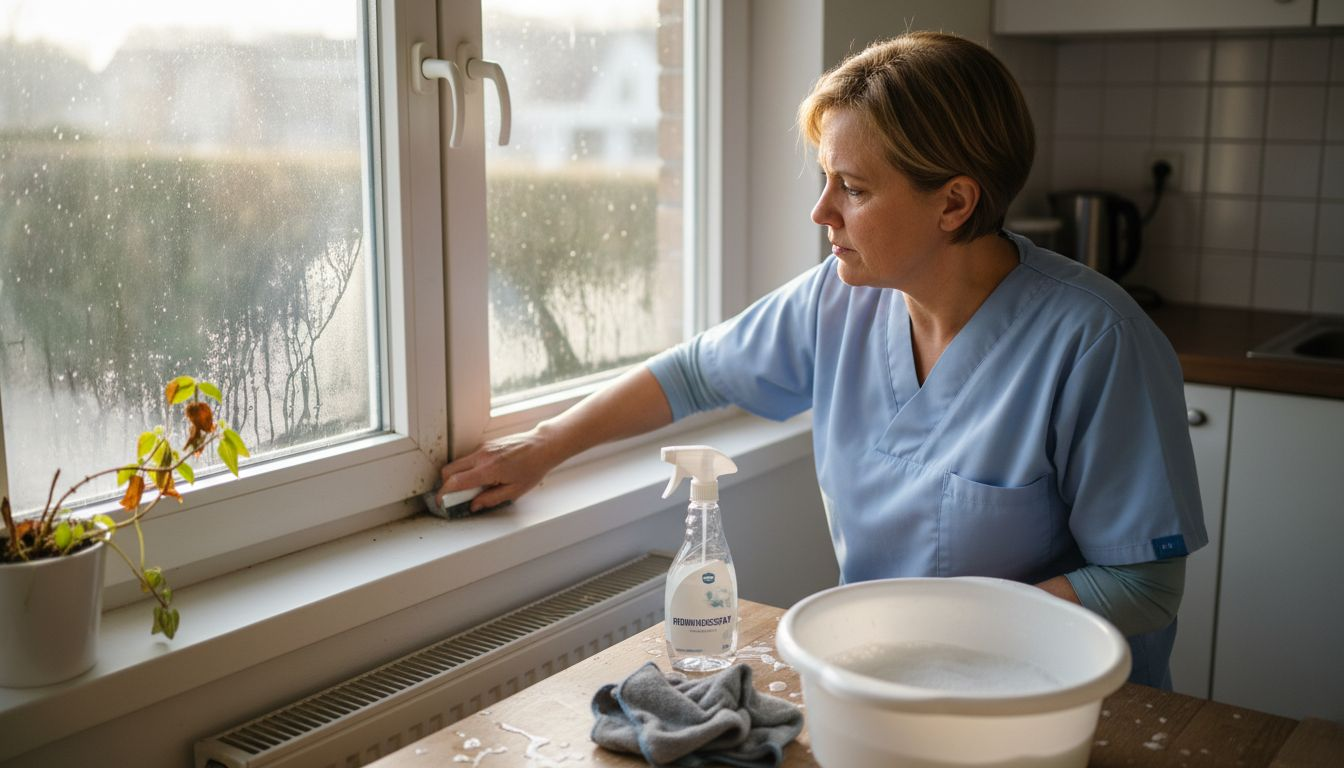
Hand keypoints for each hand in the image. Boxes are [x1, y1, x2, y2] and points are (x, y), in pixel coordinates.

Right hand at [439, 427, 564, 512]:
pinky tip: (483, 477)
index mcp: (488, 469)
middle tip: (455, 497)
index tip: (441, 502)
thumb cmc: (533, 467)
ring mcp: (483, 448)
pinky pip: (469, 458)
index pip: (455, 482)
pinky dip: (468, 468)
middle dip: (446, 485)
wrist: (543, 446)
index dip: (444, 494)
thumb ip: (491, 499)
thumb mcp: (514, 491)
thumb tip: (474, 505)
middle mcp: (482, 456)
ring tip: (474, 488)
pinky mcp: (486, 445)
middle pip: (449, 470)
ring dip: (458, 476)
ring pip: (458, 463)